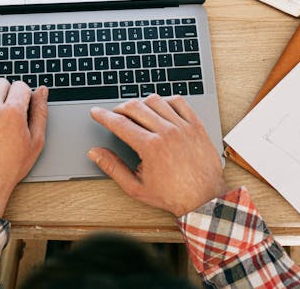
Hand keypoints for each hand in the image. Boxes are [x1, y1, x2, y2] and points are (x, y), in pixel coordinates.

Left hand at [0, 78, 48, 216]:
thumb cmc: (9, 168)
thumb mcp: (35, 142)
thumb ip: (40, 112)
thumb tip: (42, 92)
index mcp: (12, 112)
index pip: (20, 85)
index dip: (24, 96)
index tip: (22, 106)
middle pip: (1, 83)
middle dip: (7, 93)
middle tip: (8, 111)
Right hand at [88, 94, 226, 216]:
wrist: (204, 199)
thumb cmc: (172, 196)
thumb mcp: (136, 187)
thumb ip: (113, 168)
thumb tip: (96, 153)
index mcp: (150, 147)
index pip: (120, 123)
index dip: (103, 116)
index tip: (96, 112)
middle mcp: (167, 132)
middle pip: (135, 107)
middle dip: (119, 108)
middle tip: (115, 115)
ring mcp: (183, 127)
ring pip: (156, 100)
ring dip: (141, 103)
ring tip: (136, 112)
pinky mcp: (196, 125)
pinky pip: (179, 102)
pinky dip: (166, 101)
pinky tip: (161, 108)